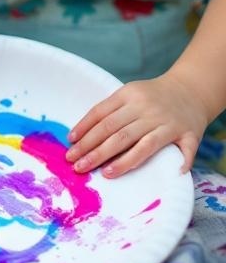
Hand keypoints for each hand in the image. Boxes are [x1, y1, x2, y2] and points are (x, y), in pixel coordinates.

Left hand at [66, 74, 209, 176]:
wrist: (192, 88)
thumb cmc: (152, 97)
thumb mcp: (129, 94)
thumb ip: (109, 111)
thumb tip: (77, 137)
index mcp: (129, 95)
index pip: (101, 114)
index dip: (84, 130)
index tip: (70, 145)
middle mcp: (147, 108)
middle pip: (115, 131)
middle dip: (93, 150)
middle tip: (77, 165)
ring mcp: (167, 121)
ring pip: (142, 143)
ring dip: (122, 161)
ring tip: (105, 173)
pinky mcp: (188, 132)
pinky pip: (184, 149)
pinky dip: (180, 161)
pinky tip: (172, 174)